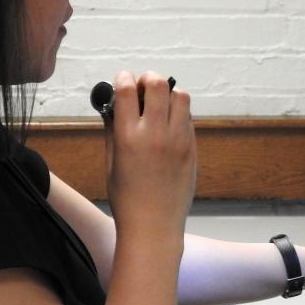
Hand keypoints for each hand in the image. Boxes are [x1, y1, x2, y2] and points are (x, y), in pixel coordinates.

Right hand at [103, 70, 195, 243]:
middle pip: (158, 84)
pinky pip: (189, 118)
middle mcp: (156, 133)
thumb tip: (112, 108)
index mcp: (129, 136)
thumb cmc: (127, 199)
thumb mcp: (112, 163)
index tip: (122, 80)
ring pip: (180, 96)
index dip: (123, 79)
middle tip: (143, 88)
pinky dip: (179, 114)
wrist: (154, 226)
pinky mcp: (192, 149)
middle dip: (148, 79)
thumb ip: (112, 131)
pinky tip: (169, 125)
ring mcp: (178, 140)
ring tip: (160, 105)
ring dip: (168, 94)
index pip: (128, 90)